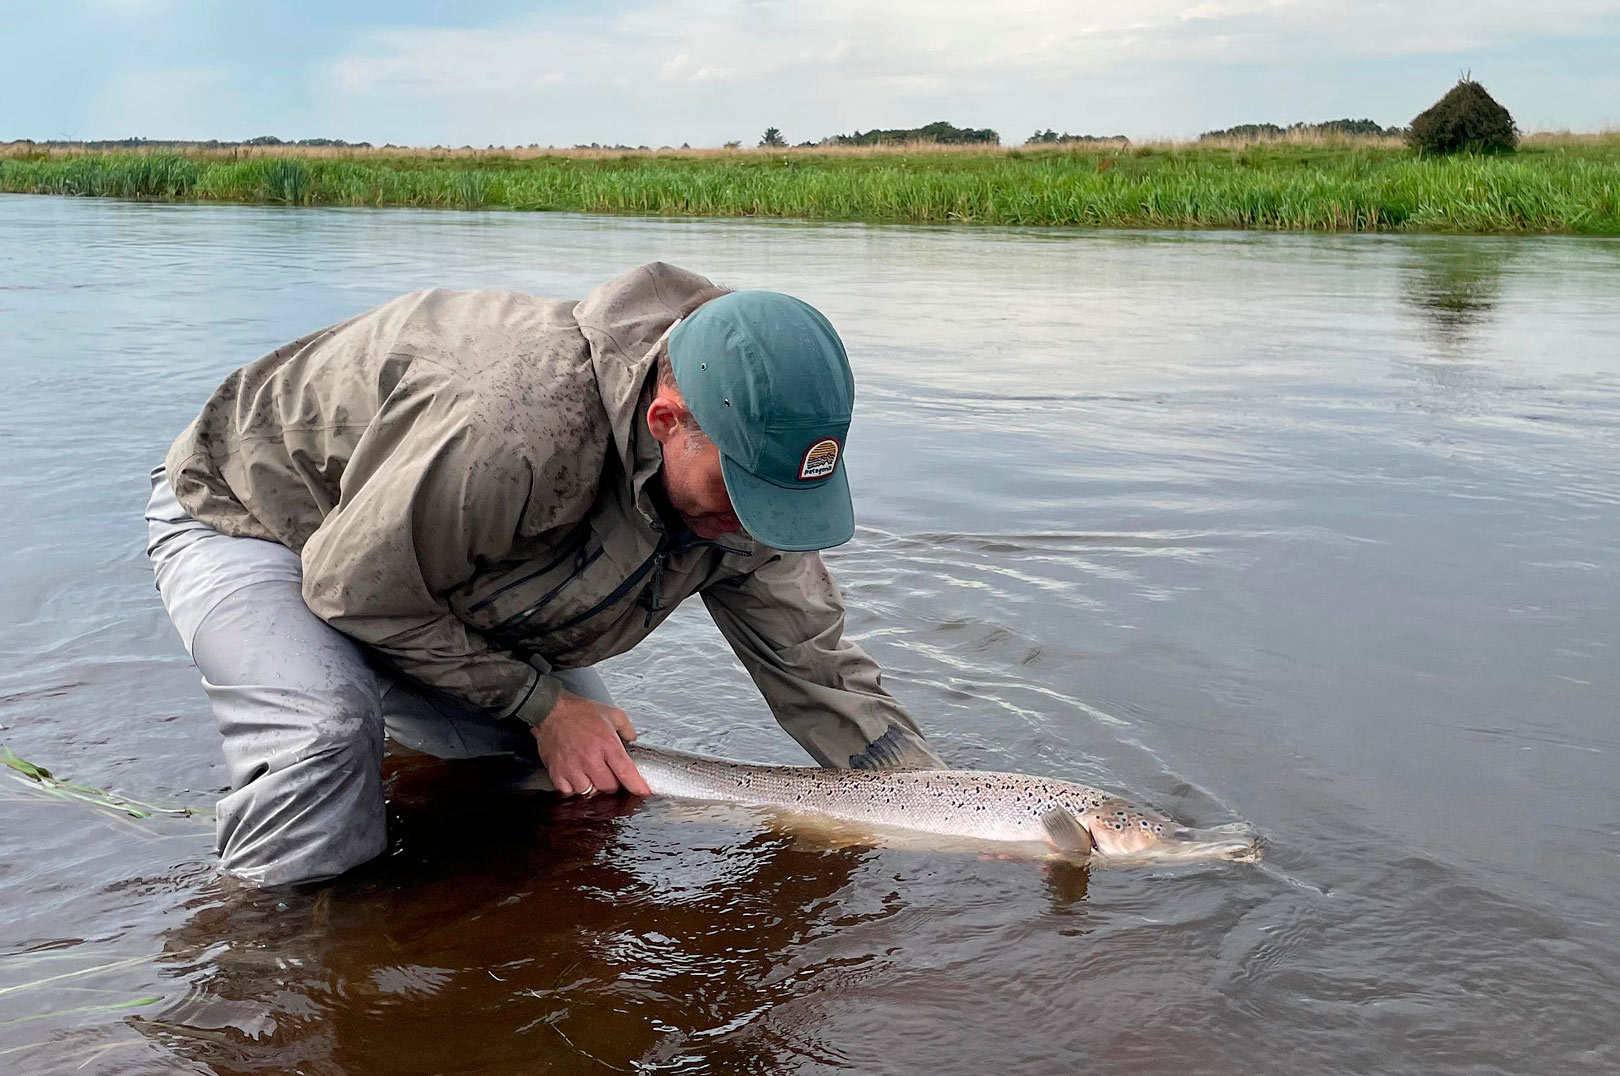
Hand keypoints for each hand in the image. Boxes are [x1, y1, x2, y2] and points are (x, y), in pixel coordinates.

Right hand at [531, 690, 650, 797]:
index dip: (637, 786)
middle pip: (609, 787)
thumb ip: (627, 729)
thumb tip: (634, 740)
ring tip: (590, 772)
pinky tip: (576, 775)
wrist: (551, 711)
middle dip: (612, 783)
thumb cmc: (580, 712)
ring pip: (589, 792)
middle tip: (608, 772)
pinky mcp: (557, 772)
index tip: (644, 792)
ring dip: (593, 786)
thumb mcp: (612, 714)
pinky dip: (574, 787)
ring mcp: (572, 767)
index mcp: (607, 744)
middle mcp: (590, 758)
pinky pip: (569, 792)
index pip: (626, 772)